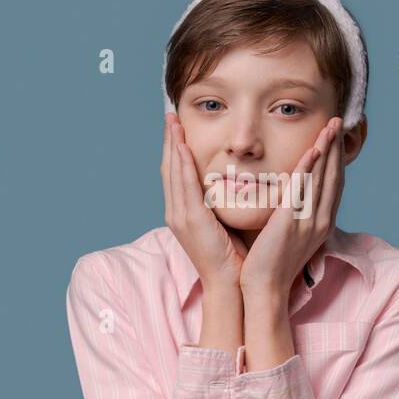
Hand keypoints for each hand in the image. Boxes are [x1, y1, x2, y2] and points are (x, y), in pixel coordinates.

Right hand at [161, 112, 249, 291]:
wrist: (228, 284)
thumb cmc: (231, 255)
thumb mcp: (221, 222)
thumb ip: (218, 202)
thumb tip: (228, 182)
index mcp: (182, 213)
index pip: (175, 173)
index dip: (172, 148)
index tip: (175, 126)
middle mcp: (176, 212)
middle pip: (168, 168)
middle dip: (167, 140)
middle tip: (169, 114)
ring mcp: (180, 216)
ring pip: (173, 173)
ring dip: (171, 145)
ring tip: (172, 121)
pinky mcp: (191, 220)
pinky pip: (184, 186)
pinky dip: (182, 164)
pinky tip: (181, 145)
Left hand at [239, 116, 344, 299]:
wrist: (265, 289)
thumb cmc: (272, 264)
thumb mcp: (291, 236)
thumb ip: (295, 215)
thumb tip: (294, 199)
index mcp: (320, 223)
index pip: (333, 184)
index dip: (336, 159)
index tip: (335, 138)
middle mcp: (320, 220)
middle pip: (333, 176)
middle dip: (336, 147)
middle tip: (338, 122)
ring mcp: (308, 221)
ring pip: (322, 178)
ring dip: (327, 150)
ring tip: (330, 126)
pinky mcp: (291, 222)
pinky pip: (303, 189)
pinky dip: (310, 168)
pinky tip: (314, 149)